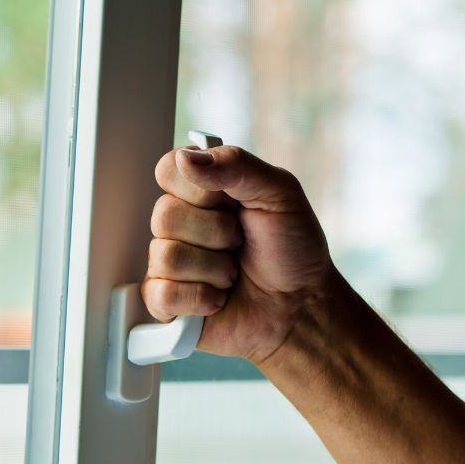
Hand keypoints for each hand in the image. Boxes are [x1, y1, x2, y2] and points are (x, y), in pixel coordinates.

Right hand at [144, 145, 332, 363]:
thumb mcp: (280, 193)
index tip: (232, 202)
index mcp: (201, 191)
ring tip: (232, 275)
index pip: (168, 170)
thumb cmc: (293, 249)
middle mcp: (179, 224)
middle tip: (240, 243)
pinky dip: (200, 299)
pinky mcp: (165, 302)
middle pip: (163, 216)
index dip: (199, 189)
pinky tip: (217, 299)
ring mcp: (168, 264)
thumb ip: (236, 164)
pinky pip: (161, 295)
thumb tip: (185, 157)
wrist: (302, 306)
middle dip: (216, 234)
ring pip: (166, 257)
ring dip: (213, 270)